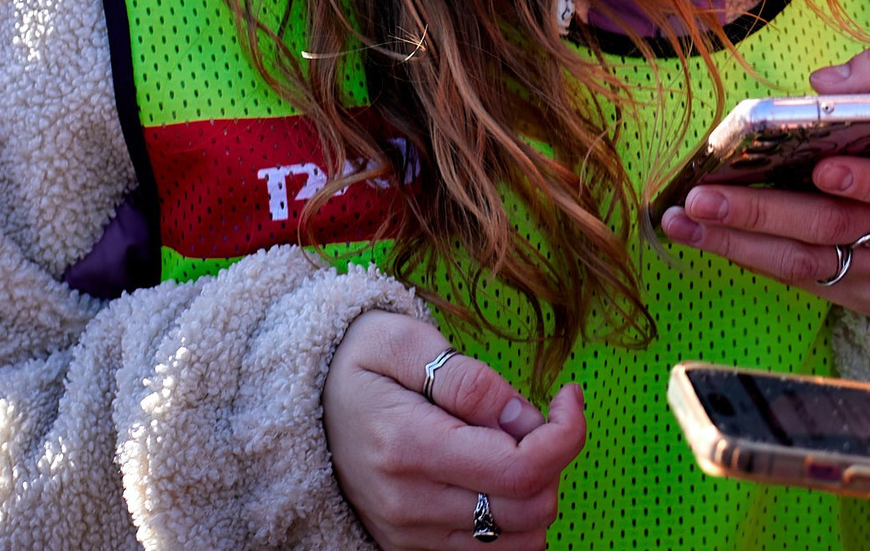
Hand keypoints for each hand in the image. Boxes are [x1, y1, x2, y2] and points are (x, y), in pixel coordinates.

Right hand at [323, 311, 585, 549]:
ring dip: (537, 492)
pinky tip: (499, 476)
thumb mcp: (404, 340)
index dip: (567, 433)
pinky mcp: (412, 547)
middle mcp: (410, 504)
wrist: (301, 403)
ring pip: (519, 541)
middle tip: (536, 416)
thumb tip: (522, 417)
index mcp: (410, 447)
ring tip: (513, 445)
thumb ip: (468, 380)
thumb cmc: (357, 361)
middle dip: (555, 459)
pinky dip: (513, 520)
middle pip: (530, 509)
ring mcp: (410, 534)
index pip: (522, 467)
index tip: (569, 395)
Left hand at [657, 44, 869, 315]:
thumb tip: (819, 85)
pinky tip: (709, 239)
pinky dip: (754, 261)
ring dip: (740, 245)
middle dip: (764, 215)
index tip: (821, 169)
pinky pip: (807, 282)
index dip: (866, 182)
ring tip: (684, 220)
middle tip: (704, 198)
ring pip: (810, 263)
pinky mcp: (869, 296)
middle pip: (836, 227)